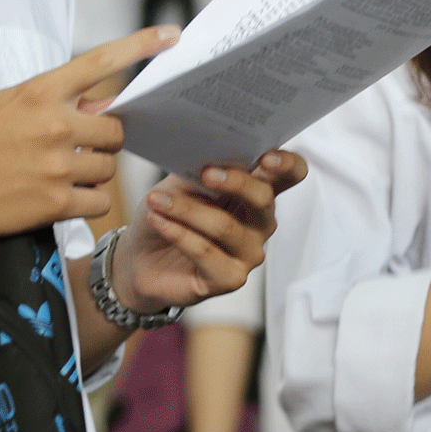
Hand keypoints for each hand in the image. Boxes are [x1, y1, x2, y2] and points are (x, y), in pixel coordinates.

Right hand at [0, 26, 179, 236]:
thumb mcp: (9, 103)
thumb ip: (56, 101)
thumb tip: (97, 107)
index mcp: (42, 91)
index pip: (102, 61)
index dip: (141, 45)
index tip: (172, 34)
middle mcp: (55, 123)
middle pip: (116, 130)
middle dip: (103, 141)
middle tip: (80, 148)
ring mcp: (57, 164)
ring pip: (108, 167)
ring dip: (93, 173)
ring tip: (58, 174)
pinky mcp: (55, 202)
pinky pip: (98, 200)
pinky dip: (85, 201)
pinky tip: (59, 197)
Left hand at [113, 150, 307, 313]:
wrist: (139, 257)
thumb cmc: (168, 214)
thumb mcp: (182, 183)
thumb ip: (200, 167)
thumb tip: (208, 152)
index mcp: (257, 192)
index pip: (291, 174)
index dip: (286, 164)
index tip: (265, 157)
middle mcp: (260, 223)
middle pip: (264, 198)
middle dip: (235, 182)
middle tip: (206, 173)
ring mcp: (248, 253)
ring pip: (226, 226)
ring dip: (187, 210)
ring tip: (157, 200)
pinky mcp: (230, 279)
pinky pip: (205, 252)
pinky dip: (178, 233)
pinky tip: (159, 221)